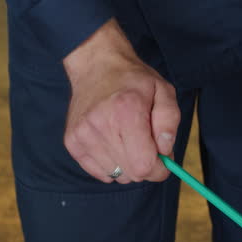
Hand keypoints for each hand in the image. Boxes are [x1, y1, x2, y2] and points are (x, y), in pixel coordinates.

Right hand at [61, 19, 179, 183]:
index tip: (163, 159)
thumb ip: (170, 121)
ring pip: (116, 176)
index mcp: (127, 112)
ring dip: (128, 165)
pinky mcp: (72, 142)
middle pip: (131, 174)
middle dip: (146, 166)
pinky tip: (113, 143)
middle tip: (146, 145)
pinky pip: (100, 173)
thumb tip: (165, 151)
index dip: (160, 169)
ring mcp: (83, 135)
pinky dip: (111, 164)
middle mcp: (101, 125)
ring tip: (127, 139)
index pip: (144, 166)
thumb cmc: (133, 80)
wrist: (96, 65)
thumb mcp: (163, 90)